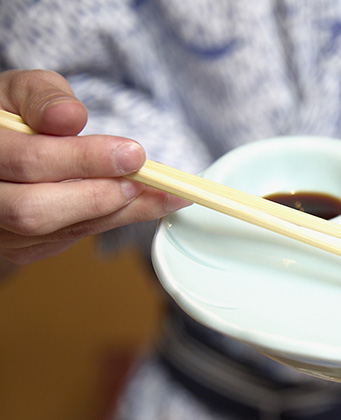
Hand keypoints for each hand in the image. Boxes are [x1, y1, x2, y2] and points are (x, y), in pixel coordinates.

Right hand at [0, 69, 189, 268]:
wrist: (2, 149)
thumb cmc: (15, 114)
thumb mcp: (23, 91)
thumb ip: (44, 98)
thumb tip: (70, 117)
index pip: (29, 161)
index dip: (85, 159)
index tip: (133, 152)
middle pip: (35, 210)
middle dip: (99, 195)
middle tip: (146, 178)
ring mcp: (1, 230)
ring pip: (58, 231)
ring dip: (119, 211)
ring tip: (165, 193)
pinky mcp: (25, 248)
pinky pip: (74, 238)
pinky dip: (115, 218)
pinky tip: (146, 202)